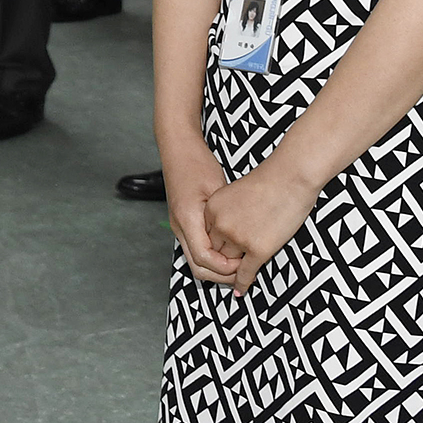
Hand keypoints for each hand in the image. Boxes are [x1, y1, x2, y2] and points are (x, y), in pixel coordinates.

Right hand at [162, 138, 236, 286]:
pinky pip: (195, 248)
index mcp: (187, 219)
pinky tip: (228, 250)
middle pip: (198, 266)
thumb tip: (242, 241)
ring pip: (195, 259)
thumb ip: (224, 217)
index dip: (226, 268)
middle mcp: (179, 226)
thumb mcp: (217, 188)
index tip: (245, 265)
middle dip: (221, 275)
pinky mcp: (183, 222)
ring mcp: (178, 225)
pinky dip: (212, 256)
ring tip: (240, 265)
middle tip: (244, 273)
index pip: (205, 259)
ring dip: (216, 267)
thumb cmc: (197, 162)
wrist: (177, 147)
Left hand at [202, 163, 320, 295]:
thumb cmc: (271, 180)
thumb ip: (227, 210)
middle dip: (222, 260)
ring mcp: (238, 238)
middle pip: (216, 251)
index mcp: (213, 208)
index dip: (215, 246)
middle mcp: (221, 224)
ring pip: (229, 264)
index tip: (218, 253)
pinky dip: (243, 283)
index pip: (207, 235)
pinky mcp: (257, 249)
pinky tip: (241, 289)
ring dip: (232, 272)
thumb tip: (230, 228)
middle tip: (224, 270)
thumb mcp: (236, 193)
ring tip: (234, 279)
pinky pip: (245, 273)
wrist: (290, 177)